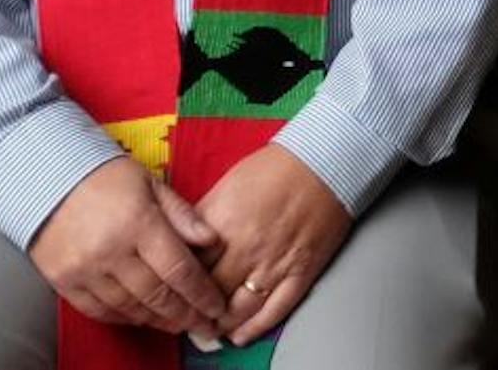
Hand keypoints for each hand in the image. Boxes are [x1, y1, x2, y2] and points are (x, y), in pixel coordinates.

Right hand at [29, 157, 227, 335]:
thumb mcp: (151, 184)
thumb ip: (182, 214)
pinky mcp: (63, 281)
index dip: (202, 294)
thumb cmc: (105, 176)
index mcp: (139, 223)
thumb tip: (212, 240)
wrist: (47, 178)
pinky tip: (141, 317)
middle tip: (203, 324)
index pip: (179, 270)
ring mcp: (85, 270)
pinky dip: (123, 317)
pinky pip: (99, 310)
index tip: (217, 307)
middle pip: (157, 295)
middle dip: (185, 314)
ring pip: (130, 308)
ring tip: (177, 323)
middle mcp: (111, 251)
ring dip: (157, 319)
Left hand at [195, 144, 354, 346]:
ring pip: (238, 310)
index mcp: (222, 224)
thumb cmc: (276, 167)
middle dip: (194, 309)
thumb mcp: (226, 185)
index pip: (188, 267)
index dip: (176, 284)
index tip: (171, 292)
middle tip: (186, 317)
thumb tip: (184, 245)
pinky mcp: (301, 272)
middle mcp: (246, 248)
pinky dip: (254, 328)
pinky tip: (240, 335)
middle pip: (208, 293)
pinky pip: (274, 310)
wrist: (325, 162)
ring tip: (210, 328)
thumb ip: (203, 218)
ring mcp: (275, 263)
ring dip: (220, 324)